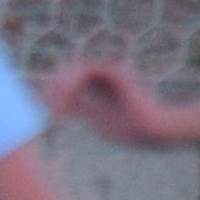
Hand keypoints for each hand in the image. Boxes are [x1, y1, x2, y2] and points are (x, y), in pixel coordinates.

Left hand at [47, 60, 180, 148]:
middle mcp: (102, 76)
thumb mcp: (94, 117)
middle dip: (55, 89)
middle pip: (69, 73)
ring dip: (62, 87)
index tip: (50, 112)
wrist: (149, 129)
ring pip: (75, 70)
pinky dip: (73, 83)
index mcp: (97, 87)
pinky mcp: (114, 72)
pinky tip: (68, 99)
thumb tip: (57, 105)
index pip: (69, 81)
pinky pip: (86, 70)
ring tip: (59, 107)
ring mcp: (108, 73)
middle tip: (52, 110)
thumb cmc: (126, 127)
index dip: (55, 92)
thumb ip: (78, 107)